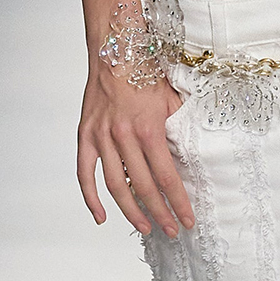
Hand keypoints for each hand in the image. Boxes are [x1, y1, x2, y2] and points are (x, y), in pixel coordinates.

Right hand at [77, 67, 195, 235]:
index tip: (188, 220)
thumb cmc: (147, 74)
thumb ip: (179, 130)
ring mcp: (101, 137)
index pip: (167, 178)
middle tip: (171, 230)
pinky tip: (101, 216)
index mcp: (149, 129)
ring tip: (145, 227)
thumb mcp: (173, 100)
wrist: (116, 50)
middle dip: (160, 213)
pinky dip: (91, 198)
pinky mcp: (85, 135)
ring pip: (115, 186)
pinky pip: (85, 173)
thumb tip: (194, 157)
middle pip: (144, 187)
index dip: (179, 203)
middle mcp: (124, 136)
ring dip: (130, 211)